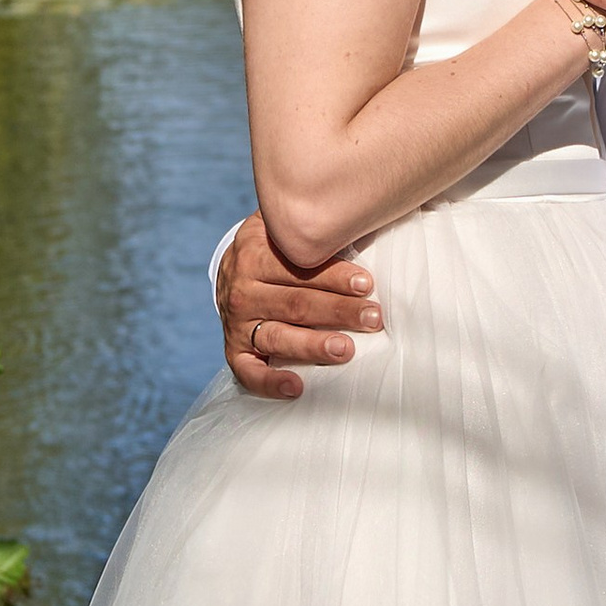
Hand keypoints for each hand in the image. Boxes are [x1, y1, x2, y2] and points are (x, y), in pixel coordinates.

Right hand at [215, 211, 384, 399]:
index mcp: (255, 252)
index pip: (298, 266)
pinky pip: (248, 371)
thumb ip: (314, 226)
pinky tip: (296, 387)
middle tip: (373, 318)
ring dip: (313, 345)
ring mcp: (236, 322)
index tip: (367, 283)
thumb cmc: (277, 249)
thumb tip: (364, 217)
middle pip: (295, 302)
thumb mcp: (284, 227)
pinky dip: (270, 382)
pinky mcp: (234, 350)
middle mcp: (242, 288)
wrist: (233, 271)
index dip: (334, 275)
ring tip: (345, 350)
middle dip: (338, 311)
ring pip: (278, 335)